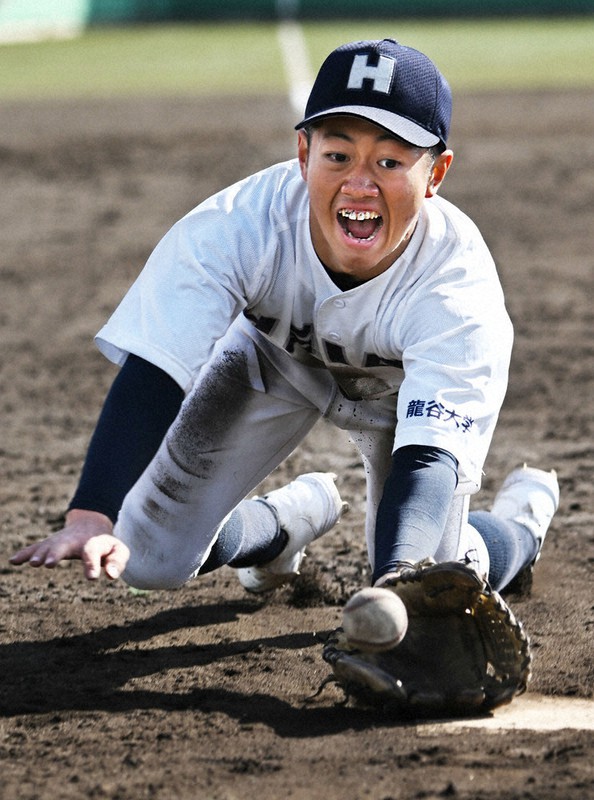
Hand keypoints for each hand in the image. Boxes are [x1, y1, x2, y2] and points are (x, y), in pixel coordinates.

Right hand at [9, 509, 129, 580]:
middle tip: (49, 564)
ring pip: (48, 546)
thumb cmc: (106, 545)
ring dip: (39, 554)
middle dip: (56, 553)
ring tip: (33, 564)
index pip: (92, 552)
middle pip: (63, 545)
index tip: (92, 577)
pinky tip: (13, 561)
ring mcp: (59, 541)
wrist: (90, 525)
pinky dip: (24, 554)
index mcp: (92, 542)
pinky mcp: (49, 545)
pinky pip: (35, 548)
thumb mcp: (118, 551)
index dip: (92, 564)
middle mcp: (73, 540)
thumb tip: (110, 575)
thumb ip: (117, 562)